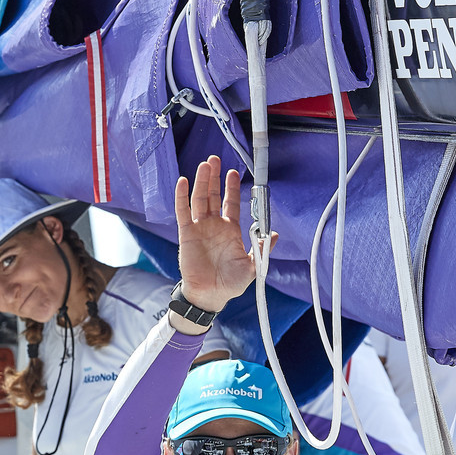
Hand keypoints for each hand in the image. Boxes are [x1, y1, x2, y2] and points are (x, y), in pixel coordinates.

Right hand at [173, 156, 258, 311]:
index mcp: (230, 230)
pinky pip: (183, 212)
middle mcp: (214, 226)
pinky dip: (182, 197)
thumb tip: (273, 235)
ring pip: (199, 199)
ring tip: (204, 165)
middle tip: (215, 159)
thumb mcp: (252, 266)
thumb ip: (261, 249)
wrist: (210, 295)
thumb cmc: (230, 283)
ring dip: (201, 182)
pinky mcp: (187, 234)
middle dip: (214, 177)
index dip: (231, 188)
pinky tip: (183, 182)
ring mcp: (200, 228)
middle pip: (213, 195)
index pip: (230, 203)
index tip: (233, 173)